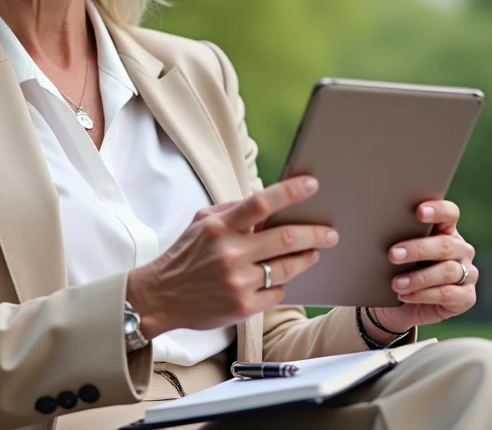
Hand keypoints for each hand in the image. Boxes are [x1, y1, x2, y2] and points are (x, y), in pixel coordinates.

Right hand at [126, 177, 339, 338]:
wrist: (161, 297)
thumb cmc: (185, 256)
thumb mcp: (201, 223)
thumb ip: (233, 210)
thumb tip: (267, 202)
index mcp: (219, 227)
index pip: (260, 203)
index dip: (289, 192)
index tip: (312, 185)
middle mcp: (230, 253)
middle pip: (285, 238)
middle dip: (314, 233)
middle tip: (330, 232)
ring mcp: (237, 282)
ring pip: (287, 267)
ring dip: (306, 258)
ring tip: (313, 253)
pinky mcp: (242, 307)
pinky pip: (277, 292)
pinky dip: (282, 283)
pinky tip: (281, 278)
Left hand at [370, 200, 477, 334]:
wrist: (398, 305)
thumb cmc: (398, 270)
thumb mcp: (397, 252)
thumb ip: (398, 237)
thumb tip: (378, 226)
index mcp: (446, 230)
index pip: (450, 214)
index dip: (438, 211)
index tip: (418, 212)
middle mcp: (461, 250)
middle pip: (445, 244)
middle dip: (418, 249)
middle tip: (392, 255)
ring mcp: (468, 273)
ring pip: (447, 271)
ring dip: (418, 277)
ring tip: (396, 283)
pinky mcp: (467, 297)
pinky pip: (448, 294)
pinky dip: (424, 295)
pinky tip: (406, 296)